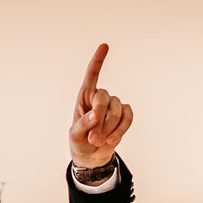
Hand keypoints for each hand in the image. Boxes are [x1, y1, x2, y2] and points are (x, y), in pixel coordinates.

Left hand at [68, 43, 133, 169]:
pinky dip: (120, 130)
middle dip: (99, 119)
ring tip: (98, 141)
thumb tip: (95, 116)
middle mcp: (100, 97)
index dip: (98, 61)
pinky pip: (127, 117)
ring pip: (116, 110)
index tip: (105, 46)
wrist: (91, 156)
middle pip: (104, 98)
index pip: (92, 75)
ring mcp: (114, 105)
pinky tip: (111, 140)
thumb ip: (82, 125)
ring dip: (108, 129)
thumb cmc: (79, 141)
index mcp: (84, 97)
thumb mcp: (75, 135)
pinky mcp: (124, 115)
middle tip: (92, 138)